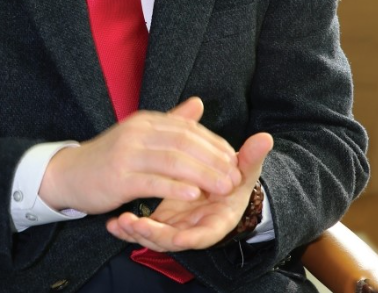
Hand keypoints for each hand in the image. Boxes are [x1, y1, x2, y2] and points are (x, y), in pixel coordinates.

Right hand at [39, 97, 241, 214]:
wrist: (69, 173)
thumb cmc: (109, 157)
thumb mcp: (140, 134)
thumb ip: (171, 121)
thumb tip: (199, 103)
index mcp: (145, 121)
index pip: (187, 127)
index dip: (214, 142)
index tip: (235, 158)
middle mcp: (137, 132)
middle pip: (184, 141)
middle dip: (214, 159)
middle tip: (236, 175)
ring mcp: (126, 154)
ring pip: (172, 161)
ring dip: (203, 174)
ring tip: (225, 187)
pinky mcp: (118, 178)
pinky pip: (152, 181)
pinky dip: (176, 187)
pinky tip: (194, 194)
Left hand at [105, 130, 273, 251]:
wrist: (224, 189)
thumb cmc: (232, 180)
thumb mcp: (242, 170)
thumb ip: (251, 157)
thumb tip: (266, 137)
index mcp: (218, 220)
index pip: (203, 236)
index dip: (187, 237)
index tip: (170, 235)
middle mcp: (197, 229)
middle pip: (174, 241)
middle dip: (153, 235)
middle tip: (132, 225)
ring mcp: (178, 228)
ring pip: (155, 238)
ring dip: (137, 233)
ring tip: (120, 223)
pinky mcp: (163, 224)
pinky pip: (143, 231)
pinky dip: (128, 229)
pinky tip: (113, 223)